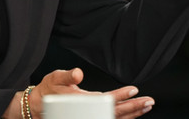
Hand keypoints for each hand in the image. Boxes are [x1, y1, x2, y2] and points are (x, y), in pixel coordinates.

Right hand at [28, 68, 154, 117]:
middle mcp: (89, 114)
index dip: (121, 96)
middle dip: (134, 108)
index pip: (107, 101)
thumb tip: (78, 74)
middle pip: (116, 113)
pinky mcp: (91, 118)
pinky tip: (132, 112)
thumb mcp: (55, 78)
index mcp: (83, 103)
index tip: (134, 90)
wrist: (39, 106)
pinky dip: (124, 117)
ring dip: (132, 114)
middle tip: (149, 101)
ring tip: (146, 106)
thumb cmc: (49, 90)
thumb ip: (67, 76)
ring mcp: (91, 118)